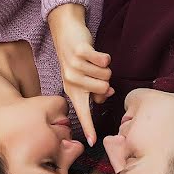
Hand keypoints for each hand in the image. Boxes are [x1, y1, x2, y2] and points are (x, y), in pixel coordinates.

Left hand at [48, 3, 113, 144]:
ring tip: (93, 61)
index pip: (82, 113)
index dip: (88, 127)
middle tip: (94, 70)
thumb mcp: (83, 77)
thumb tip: (107, 94)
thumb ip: (95, 90)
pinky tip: (96, 53)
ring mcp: (74, 66)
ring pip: (106, 74)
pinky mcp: (79, 52)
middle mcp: (71, 81)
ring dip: (105, 66)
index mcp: (72, 91)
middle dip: (105, 79)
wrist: (66, 31)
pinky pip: (103, 60)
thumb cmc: (78, 57)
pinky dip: (104, 56)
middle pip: (104, 89)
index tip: (91, 142)